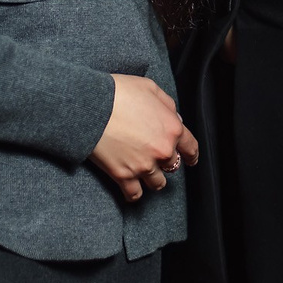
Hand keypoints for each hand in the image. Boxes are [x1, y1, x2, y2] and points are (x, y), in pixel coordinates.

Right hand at [89, 73, 197, 202]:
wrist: (90, 106)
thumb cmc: (118, 93)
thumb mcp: (150, 88)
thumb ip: (167, 105)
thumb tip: (174, 117)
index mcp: (172, 129)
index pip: (191, 148)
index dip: (192, 155)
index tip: (191, 160)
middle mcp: (162, 150)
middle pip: (172, 165)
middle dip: (165, 161)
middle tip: (154, 156)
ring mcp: (144, 165)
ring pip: (157, 183)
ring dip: (153, 178)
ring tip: (145, 173)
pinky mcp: (124, 175)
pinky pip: (135, 194)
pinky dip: (134, 194)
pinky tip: (132, 190)